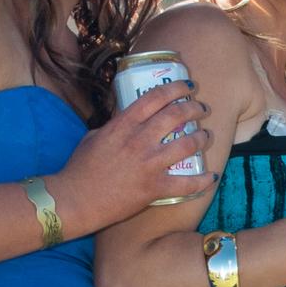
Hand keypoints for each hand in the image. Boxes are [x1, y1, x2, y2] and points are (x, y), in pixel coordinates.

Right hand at [51, 79, 215, 226]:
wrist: (74, 201)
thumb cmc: (80, 169)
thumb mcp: (94, 136)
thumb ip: (115, 125)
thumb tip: (128, 117)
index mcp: (123, 125)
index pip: (155, 97)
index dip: (176, 88)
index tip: (187, 86)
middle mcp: (139, 140)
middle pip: (176, 115)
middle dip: (195, 108)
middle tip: (202, 109)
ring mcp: (148, 163)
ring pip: (187, 144)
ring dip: (202, 137)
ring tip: (206, 135)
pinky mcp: (154, 187)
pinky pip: (185, 183)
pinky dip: (202, 180)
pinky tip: (211, 176)